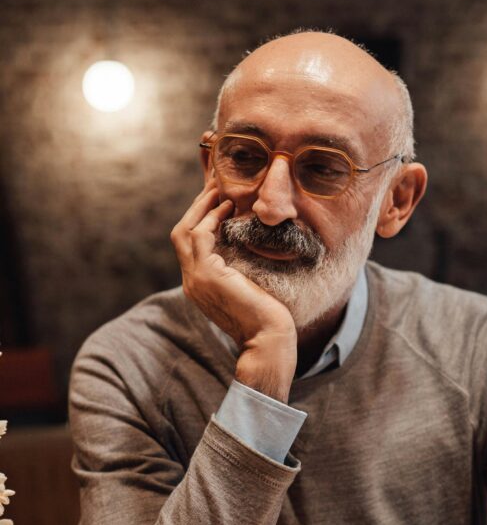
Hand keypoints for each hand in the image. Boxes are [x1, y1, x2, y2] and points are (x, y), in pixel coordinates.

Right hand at [170, 181, 296, 401]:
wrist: (268, 339)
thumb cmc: (267, 317)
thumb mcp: (249, 286)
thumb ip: (241, 268)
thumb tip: (251, 244)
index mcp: (200, 284)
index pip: (190, 244)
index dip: (200, 218)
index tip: (217, 198)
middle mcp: (192, 281)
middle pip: (180, 233)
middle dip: (195, 207)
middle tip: (214, 185)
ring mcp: (195, 279)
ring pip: (184, 231)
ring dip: (201, 207)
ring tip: (219, 190)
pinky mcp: (207, 276)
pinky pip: (200, 237)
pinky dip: (211, 219)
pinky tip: (228, 208)